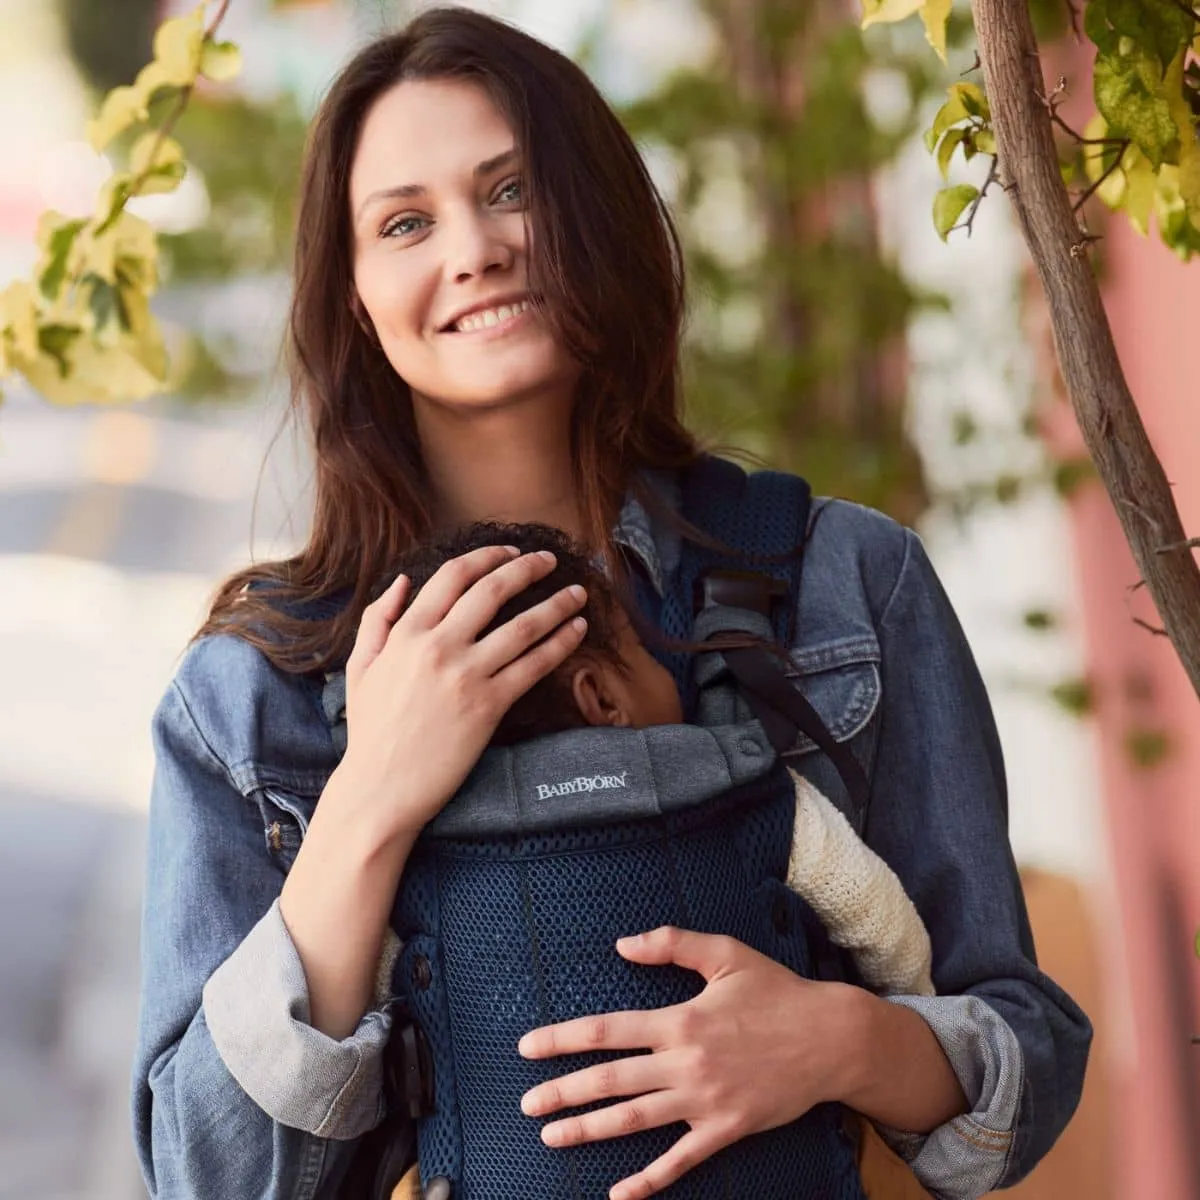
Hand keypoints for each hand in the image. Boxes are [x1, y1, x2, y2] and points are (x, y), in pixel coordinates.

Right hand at [339, 545, 587, 836]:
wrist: (381, 789)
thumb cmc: (370, 732)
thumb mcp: (360, 668)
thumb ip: (377, 620)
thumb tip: (401, 582)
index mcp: (407, 633)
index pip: (454, 575)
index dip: (488, 556)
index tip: (510, 551)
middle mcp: (438, 646)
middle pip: (494, 590)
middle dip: (528, 568)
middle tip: (551, 560)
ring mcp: (466, 675)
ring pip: (523, 626)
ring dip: (556, 604)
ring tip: (578, 594)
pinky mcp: (489, 706)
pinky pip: (534, 666)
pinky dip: (561, 644)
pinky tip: (578, 630)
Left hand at [517, 927, 863, 1199]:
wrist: (830, 1038)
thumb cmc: (776, 991)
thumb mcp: (725, 953)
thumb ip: (672, 944)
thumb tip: (622, 944)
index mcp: (680, 1019)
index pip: (607, 1030)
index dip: (563, 1039)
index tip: (528, 1048)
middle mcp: (686, 1063)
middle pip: (611, 1081)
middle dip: (563, 1093)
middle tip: (526, 1105)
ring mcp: (705, 1101)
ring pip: (634, 1120)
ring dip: (589, 1130)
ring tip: (551, 1137)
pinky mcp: (726, 1129)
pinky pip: (681, 1160)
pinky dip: (648, 1180)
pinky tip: (619, 1194)